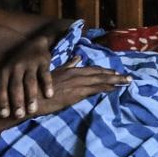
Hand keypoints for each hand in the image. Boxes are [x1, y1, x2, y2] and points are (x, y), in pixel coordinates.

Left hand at [0, 37, 58, 119]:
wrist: (34, 44)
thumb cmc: (15, 65)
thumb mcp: (3, 75)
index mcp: (4, 72)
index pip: (1, 88)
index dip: (2, 101)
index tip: (4, 115)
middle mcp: (16, 67)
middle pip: (15, 86)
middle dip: (17, 101)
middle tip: (19, 115)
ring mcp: (30, 64)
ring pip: (30, 82)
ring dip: (31, 96)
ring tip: (33, 110)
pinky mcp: (43, 62)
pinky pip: (45, 74)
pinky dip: (47, 85)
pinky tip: (49, 95)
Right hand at [0, 56, 129, 121]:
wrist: (28, 98)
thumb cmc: (38, 89)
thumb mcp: (54, 73)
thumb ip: (67, 66)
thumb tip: (78, 58)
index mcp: (70, 71)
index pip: (92, 70)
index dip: (105, 71)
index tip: (116, 73)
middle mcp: (75, 75)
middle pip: (99, 74)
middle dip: (115, 75)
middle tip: (129, 77)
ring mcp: (75, 84)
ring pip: (99, 80)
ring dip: (114, 81)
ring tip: (127, 82)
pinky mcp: (74, 93)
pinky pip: (94, 89)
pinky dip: (105, 88)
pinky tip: (114, 88)